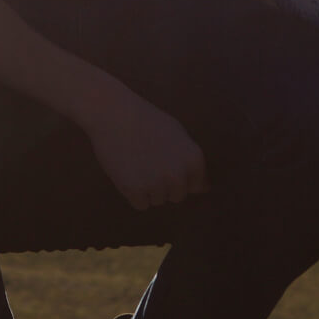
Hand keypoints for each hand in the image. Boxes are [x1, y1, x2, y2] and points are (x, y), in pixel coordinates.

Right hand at [82, 89, 208, 210]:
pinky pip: (140, 205)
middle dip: (164, 184)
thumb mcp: (177, 134)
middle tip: (148, 160)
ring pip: (157, 201)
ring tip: (136, 163)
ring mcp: (157, 184)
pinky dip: (132, 193)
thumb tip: (205, 189)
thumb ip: (191, 161)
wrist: (112, 113)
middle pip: (176, 196)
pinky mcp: (135, 190)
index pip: (195, 186)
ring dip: (147, 188)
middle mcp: (179, 175)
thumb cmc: (146, 121)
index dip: (179, 175)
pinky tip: (127, 171)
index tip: (165, 160)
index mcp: (194, 159)